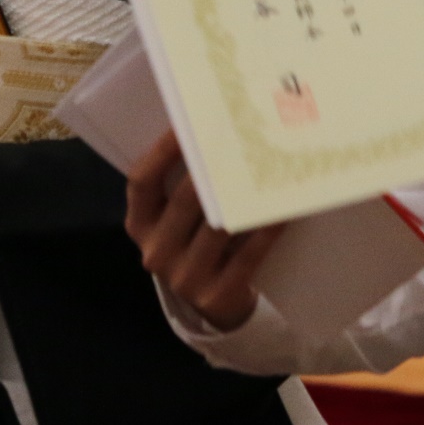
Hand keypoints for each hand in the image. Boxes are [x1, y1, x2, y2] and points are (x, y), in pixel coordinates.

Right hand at [124, 130, 283, 331]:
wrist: (216, 304)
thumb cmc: (196, 244)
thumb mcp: (177, 221)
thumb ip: (182, 186)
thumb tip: (214, 131)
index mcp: (140, 225)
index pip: (141, 181)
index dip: (162, 151)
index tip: (187, 121)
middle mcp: (156, 251)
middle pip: (185, 200)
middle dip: (213, 167)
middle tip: (239, 136)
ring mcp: (184, 277)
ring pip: (219, 227)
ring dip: (245, 196)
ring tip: (268, 166)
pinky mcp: (217, 295)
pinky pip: (247, 255)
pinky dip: (266, 229)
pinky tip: (283, 209)